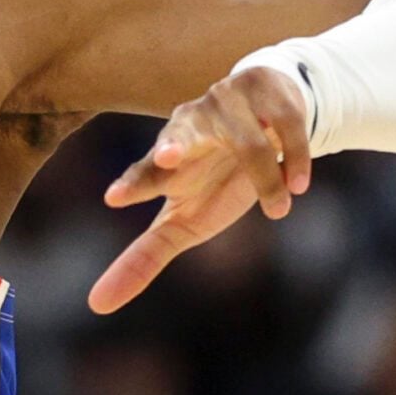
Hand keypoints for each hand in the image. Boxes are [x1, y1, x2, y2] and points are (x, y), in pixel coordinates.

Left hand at [87, 67, 310, 313]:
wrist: (266, 122)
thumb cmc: (214, 180)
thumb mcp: (183, 221)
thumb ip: (143, 259)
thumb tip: (97, 305)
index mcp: (165, 159)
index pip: (144, 173)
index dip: (132, 185)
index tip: (113, 199)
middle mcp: (190, 124)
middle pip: (179, 134)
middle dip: (173, 144)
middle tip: (167, 157)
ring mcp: (228, 102)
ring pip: (245, 140)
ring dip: (264, 176)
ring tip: (278, 212)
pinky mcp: (267, 90)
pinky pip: (285, 124)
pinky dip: (294, 156)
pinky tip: (298, 182)